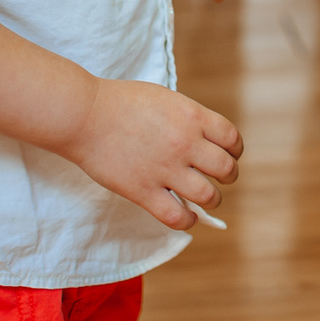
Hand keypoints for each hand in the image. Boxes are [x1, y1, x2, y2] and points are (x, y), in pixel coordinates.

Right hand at [64, 78, 241, 230]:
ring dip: (213, 200)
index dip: (235, 150)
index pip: (232, 139)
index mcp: (193, 116)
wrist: (84, 115)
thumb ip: (187, 120)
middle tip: (220, 178)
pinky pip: (177, 217)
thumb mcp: (165, 99)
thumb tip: (204, 141)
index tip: (230, 155)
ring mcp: (165, 169)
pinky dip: (187, 221)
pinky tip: (187, 216)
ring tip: (207, 199)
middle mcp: (185, 144)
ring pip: (209, 196)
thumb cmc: (121, 102)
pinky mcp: (143, 191)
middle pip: (226, 169)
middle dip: (228, 176)